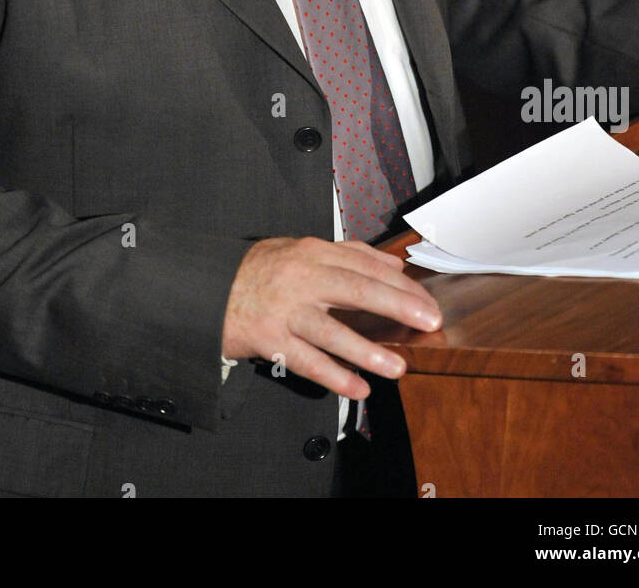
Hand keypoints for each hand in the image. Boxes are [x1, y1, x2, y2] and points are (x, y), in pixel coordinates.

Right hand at [221, 235, 441, 399]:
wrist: (209, 290)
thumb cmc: (261, 271)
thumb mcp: (302, 250)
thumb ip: (349, 254)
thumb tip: (394, 265)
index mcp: (312, 252)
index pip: (365, 265)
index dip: (400, 284)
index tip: (427, 300)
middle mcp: (301, 278)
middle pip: (355, 289)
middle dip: (397, 305)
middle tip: (429, 321)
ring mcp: (285, 310)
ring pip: (332, 331)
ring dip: (368, 350)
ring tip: (398, 367)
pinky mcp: (269, 339)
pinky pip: (307, 361)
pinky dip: (334, 376)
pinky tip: (359, 388)